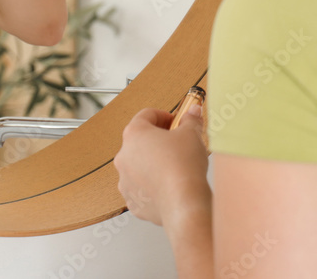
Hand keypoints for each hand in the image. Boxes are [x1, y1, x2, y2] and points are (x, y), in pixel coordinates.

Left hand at [113, 104, 210, 226]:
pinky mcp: (133, 200)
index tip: (176, 122)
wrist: (184, 203)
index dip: (164, 116)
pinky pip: (141, 188)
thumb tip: (193, 112)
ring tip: (174, 168)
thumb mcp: (191, 134)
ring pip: (138, 166)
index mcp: (134, 134)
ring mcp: (125, 179)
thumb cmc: (184, 166)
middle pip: (140, 141)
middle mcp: (123, 155)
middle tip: (177, 145)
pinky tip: (169, 186)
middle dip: (158, 141)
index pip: (146, 115)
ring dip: (153, 164)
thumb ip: (190, 120)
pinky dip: (152, 186)